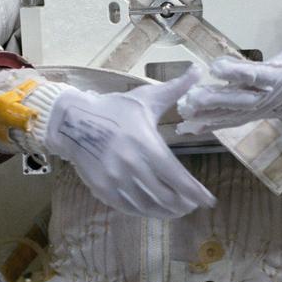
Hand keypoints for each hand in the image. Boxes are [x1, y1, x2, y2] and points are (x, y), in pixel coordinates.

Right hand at [45, 68, 215, 219]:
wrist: (73, 121)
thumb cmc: (113, 108)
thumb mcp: (145, 98)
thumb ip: (176, 88)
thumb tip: (199, 69)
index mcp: (146, 144)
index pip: (177, 176)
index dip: (195, 192)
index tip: (209, 201)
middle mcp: (132, 166)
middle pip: (165, 196)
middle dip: (183, 204)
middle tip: (193, 205)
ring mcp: (116, 180)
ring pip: (147, 206)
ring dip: (165, 211)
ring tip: (177, 210)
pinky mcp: (103, 189)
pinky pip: (128, 207)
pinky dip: (144, 211)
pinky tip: (153, 209)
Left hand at [177, 0, 281, 132]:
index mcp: (278, 76)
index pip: (255, 74)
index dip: (236, 72)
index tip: (215, 67)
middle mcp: (265, 95)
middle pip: (236, 99)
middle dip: (214, 99)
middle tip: (189, 97)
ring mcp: (258, 107)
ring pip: (229, 113)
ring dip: (206, 113)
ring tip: (182, 111)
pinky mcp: (252, 113)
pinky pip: (229, 121)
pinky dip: (209, 124)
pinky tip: (187, 127)